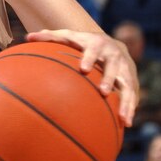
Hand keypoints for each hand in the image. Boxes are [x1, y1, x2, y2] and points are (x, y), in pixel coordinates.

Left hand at [24, 29, 139, 124]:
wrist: (113, 44)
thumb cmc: (84, 43)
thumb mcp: (69, 37)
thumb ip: (50, 37)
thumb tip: (27, 37)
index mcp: (97, 44)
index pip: (93, 49)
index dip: (89, 58)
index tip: (83, 68)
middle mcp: (113, 55)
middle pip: (113, 66)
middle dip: (109, 78)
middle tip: (103, 91)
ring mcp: (125, 68)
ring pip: (127, 83)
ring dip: (126, 99)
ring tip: (122, 116)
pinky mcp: (131, 79)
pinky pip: (132, 95)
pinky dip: (130, 108)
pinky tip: (126, 123)